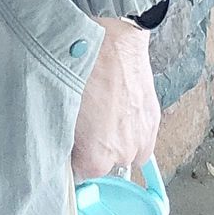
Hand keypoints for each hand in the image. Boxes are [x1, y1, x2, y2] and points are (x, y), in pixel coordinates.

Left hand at [69, 20, 159, 180]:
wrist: (112, 39)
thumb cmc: (81, 69)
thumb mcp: (59, 106)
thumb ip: (61, 138)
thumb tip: (59, 147)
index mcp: (96, 158)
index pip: (78, 175)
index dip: (70, 157)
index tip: (67, 143)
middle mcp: (123, 156)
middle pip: (103, 164)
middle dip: (92, 147)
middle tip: (82, 119)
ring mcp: (142, 139)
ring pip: (124, 151)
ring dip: (114, 139)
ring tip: (102, 109)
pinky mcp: (154, 121)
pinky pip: (140, 136)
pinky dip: (130, 127)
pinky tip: (118, 105)